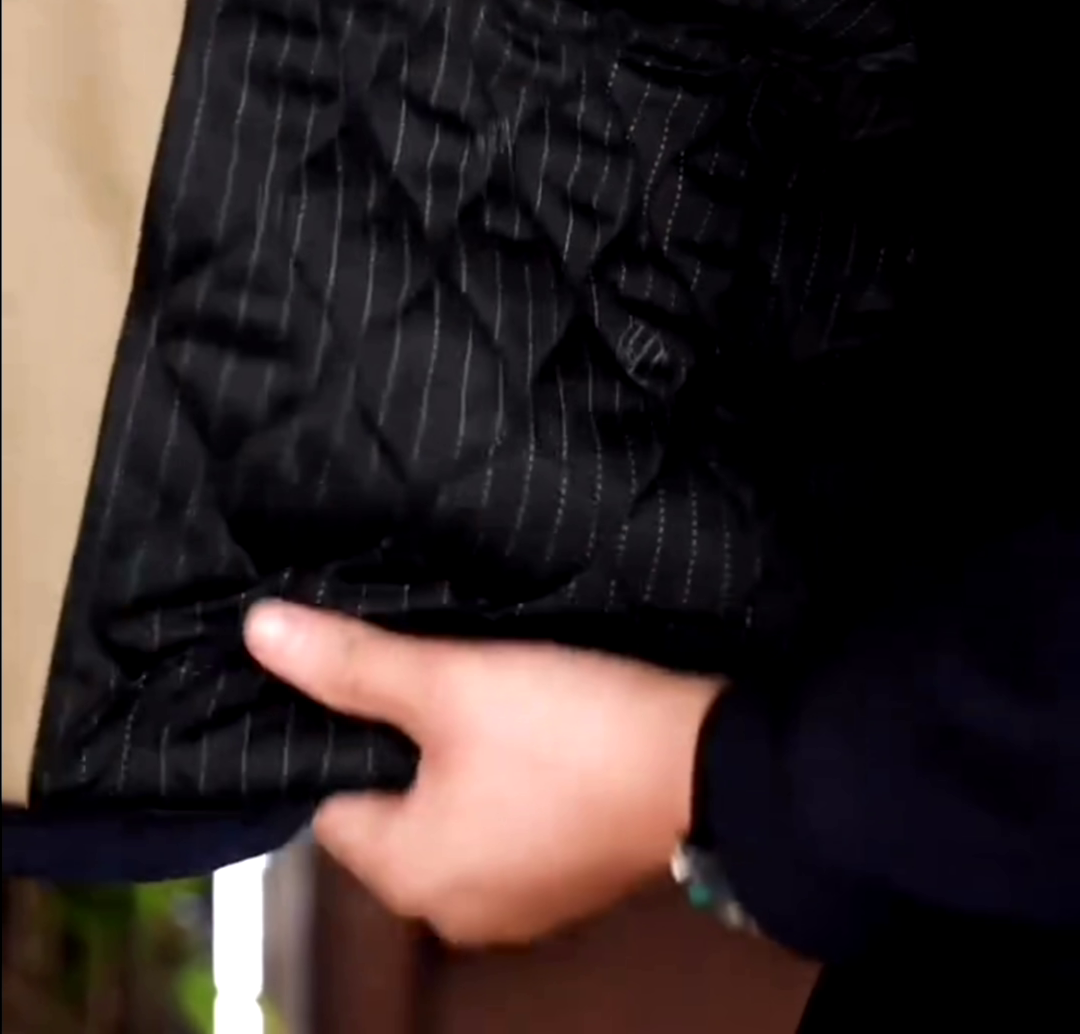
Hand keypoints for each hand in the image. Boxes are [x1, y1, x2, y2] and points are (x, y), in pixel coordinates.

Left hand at [246, 604, 721, 947]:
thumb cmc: (562, 730)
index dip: (341, 731)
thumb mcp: (450, 682)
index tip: (365, 672)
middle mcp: (451, 910)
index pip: (329, 801)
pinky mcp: (569, 881)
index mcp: (406, 876)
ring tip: (476, 686)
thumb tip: (255, 631)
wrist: (709, 766)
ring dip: (459, 760)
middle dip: (403, 743)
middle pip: (391, 810)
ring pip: (452, 815)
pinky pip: (507, 825)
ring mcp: (518, 904)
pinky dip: (508, 782)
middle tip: (426, 667)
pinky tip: (531, 726)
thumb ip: (351, 663)